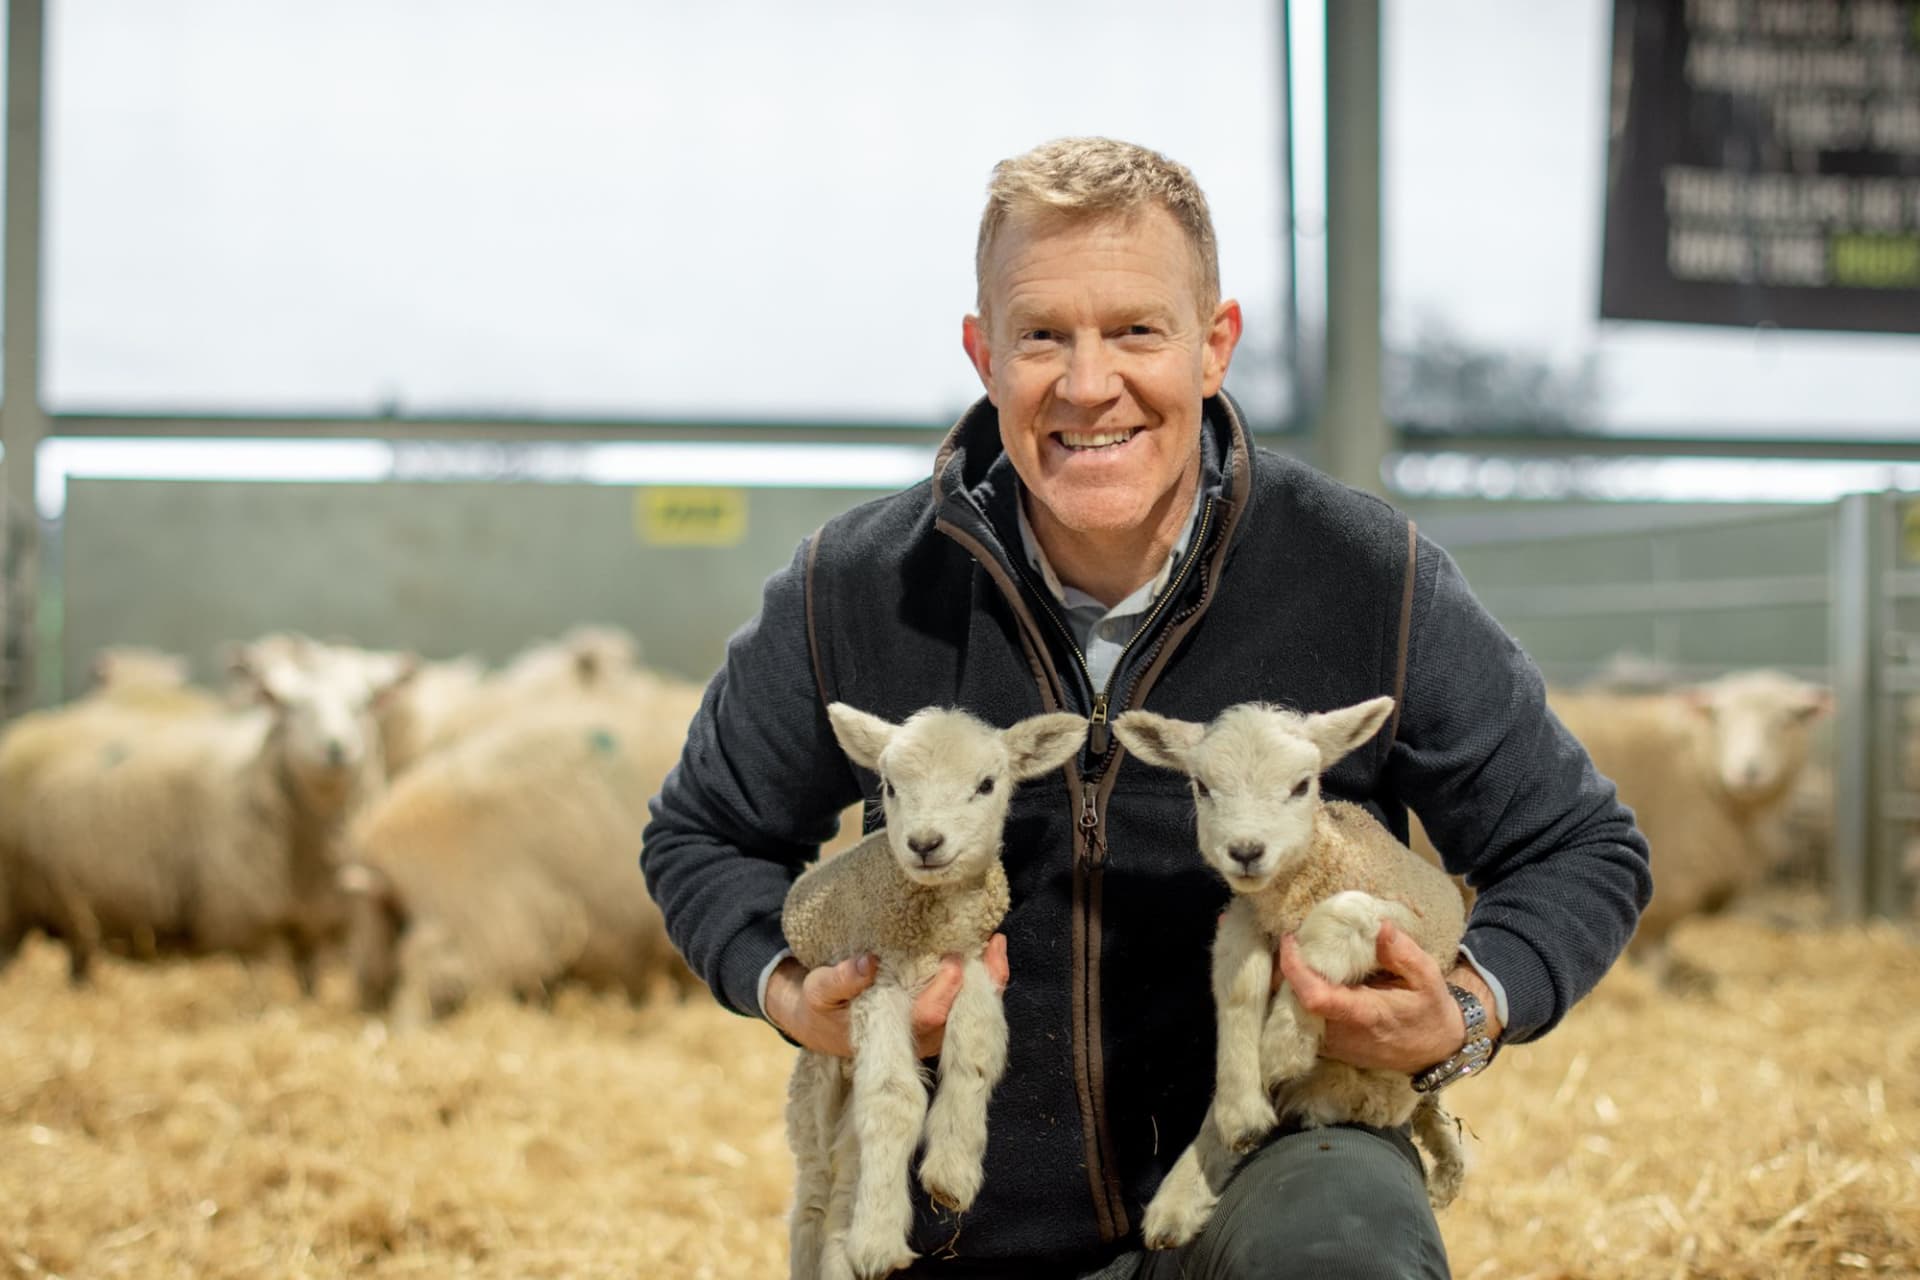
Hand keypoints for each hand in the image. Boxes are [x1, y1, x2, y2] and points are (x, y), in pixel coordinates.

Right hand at [765, 933, 1010, 1057]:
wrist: (820, 1021)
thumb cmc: (820, 1006)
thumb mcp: (819, 991)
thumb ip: (839, 980)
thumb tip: (867, 963)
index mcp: (889, 1034)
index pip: (929, 1016)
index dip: (945, 990)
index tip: (951, 958)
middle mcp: (917, 1038)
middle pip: (962, 1019)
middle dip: (982, 983)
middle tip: (992, 943)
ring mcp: (929, 1031)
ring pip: (970, 1012)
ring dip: (988, 979)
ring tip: (995, 942)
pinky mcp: (934, 1018)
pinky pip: (966, 1003)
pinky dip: (981, 979)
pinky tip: (988, 949)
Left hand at [1276, 921, 1501, 1073]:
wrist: (1434, 1051)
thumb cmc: (1430, 1010)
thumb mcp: (1428, 978)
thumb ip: (1404, 953)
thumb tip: (1380, 926)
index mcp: (1365, 1014)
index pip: (1315, 997)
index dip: (1294, 970)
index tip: (1291, 941)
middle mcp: (1342, 1035)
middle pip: (1295, 1003)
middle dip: (1287, 971)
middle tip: (1295, 941)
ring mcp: (1334, 1046)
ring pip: (1293, 1014)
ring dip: (1290, 984)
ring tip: (1300, 955)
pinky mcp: (1331, 1049)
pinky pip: (1301, 1022)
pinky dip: (1297, 999)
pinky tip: (1309, 978)